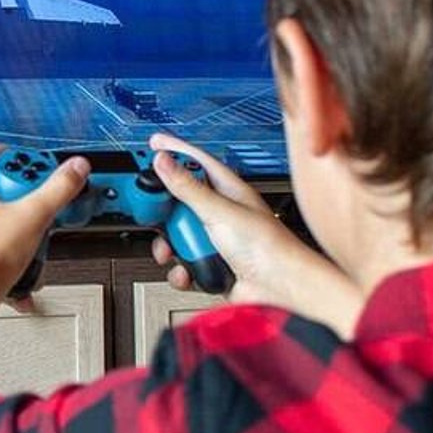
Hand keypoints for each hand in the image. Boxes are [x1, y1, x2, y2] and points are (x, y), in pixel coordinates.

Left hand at [0, 144, 90, 324]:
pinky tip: (29, 262)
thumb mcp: (32, 217)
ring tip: (36, 232)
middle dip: (20, 193)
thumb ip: (56, 190)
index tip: (24, 159)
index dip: (0, 151)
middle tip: (38, 198)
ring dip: (19, 224)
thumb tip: (74, 169)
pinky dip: (14, 252)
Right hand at [147, 133, 363, 336]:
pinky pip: (183, 262)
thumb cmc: (267, 246)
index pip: (196, 162)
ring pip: (177, 235)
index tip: (155, 143)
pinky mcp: (210, 264)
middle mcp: (220, 213)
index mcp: (227, 191)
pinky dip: (181, 270)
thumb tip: (164, 162)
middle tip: (153, 213)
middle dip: (164, 212)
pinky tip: (187, 271)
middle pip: (179, 202)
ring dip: (171, 246)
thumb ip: (187, 187)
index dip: (175, 150)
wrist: (280, 289)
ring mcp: (214, 240)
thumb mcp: (219, 211)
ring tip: (174, 250)